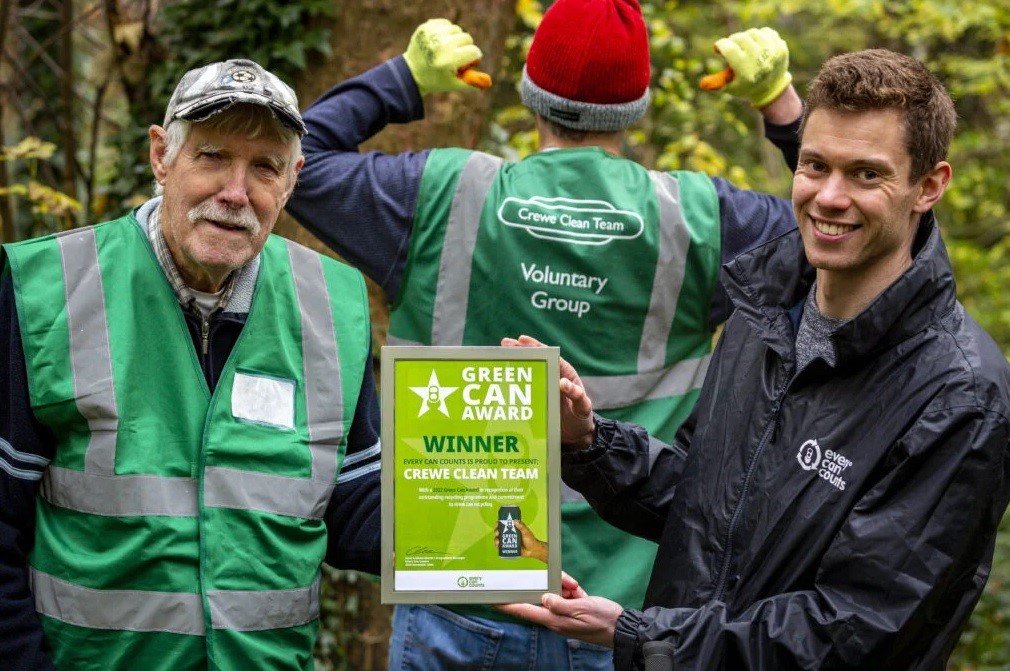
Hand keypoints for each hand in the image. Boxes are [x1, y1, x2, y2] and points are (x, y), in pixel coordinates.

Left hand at [403, 18, 491, 95]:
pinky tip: (439, 41)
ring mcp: (433, 34)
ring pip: (457, 29)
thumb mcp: (455, 84)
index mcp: (449, 60)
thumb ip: (473, 83)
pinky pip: (446, 23)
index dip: (472, 58)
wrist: (411, 72)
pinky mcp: (426, 27)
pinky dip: (445, 31)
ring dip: (455, 38)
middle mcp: (441, 45)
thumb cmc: (436, 80)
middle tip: (455, 56)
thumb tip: (489, 82)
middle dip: (464, 47)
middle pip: (467, 38)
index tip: (466, 63)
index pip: (474, 51)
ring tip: (446, 49)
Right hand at [495, 519, 548, 562]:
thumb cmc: (531, 540)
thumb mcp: (526, 532)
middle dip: (496, 531)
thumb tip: (515, 520)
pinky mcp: (509, 547)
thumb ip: (521, 526)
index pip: (505, 524)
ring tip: (497, 541)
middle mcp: (510, 534)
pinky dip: (498, 546)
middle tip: (497, 533)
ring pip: (500, 539)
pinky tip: (497, 546)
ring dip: (496, 539)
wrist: (533, 550)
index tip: (497, 523)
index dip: (500, 523)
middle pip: (500, 531)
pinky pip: (502, 546)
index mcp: (514, 529)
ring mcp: (509, 541)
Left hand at [496, 572, 621, 647]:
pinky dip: (571, 589)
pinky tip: (579, 590)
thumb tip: (544, 598)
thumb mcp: (582, 609)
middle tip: (563, 584)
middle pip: (540, 597)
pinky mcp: (572, 609)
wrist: (621, 628)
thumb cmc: (602, 620)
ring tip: (577, 588)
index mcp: (554, 620)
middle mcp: (554, 617)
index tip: (491, 600)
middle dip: (546, 585)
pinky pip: (564, 595)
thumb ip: (561, 604)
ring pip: (553, 593)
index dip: (507, 605)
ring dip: (563, 586)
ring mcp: (563, 613)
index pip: (524, 611)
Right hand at [501, 335, 594, 448]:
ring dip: (514, 365)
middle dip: (520, 351)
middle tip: (504, 343)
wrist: (576, 436)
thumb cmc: (581, 417)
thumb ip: (576, 395)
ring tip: (499, 358)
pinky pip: (523, 391)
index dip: (535, 346)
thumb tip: (562, 382)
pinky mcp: (535, 401)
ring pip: (527, 374)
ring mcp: (542, 389)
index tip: (521, 340)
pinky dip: (512, 386)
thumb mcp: (582, 407)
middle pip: (535, 361)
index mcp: (564, 374)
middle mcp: (551, 378)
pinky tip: (501, 383)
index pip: (549, 356)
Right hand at [700, 27, 791, 107]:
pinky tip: (757, 46)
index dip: (721, 45)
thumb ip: (716, 83)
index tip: (718, 48)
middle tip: (732, 47)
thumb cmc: (745, 87)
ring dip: (746, 38)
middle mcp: (759, 59)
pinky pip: (765, 32)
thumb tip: (702, 85)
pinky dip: (759, 36)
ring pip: (753, 33)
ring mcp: (772, 51)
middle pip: (740, 38)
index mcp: (745, 70)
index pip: (729, 48)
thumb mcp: (729, 87)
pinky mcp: (781, 46)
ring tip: (745, 47)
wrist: (772, 88)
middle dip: (733, 41)